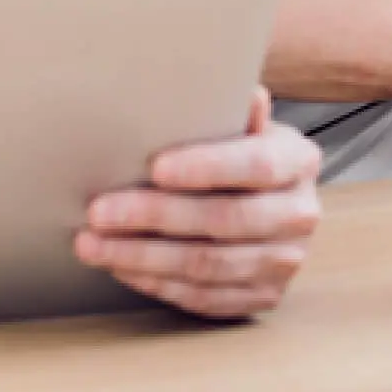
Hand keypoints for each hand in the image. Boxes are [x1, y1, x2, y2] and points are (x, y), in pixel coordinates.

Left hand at [73, 88, 322, 318]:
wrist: (275, 204)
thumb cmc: (242, 153)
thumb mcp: (244, 125)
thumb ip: (235, 112)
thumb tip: (246, 94)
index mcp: (298, 161)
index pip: (256, 166)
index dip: (206, 168)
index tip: (155, 168)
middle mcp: (299, 215)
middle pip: (224, 220)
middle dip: (154, 217)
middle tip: (99, 212)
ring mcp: (283, 262)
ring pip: (207, 265)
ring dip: (142, 257)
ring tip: (93, 245)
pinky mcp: (263, 297)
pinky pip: (204, 297)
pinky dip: (157, 283)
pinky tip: (121, 268)